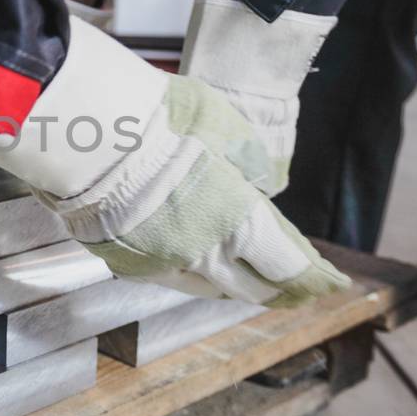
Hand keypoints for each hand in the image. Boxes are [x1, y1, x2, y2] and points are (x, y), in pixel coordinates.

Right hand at [0, 19, 346, 307]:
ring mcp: (160, 264)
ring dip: (232, 286)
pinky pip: (166, 277)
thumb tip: (256, 183)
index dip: (313, 277)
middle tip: (296, 293)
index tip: (330, 282)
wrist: (87, 134)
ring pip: (206, 287)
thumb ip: (250, 164)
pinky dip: (188, 275)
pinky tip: (191, 265)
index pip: (288, 266)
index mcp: (240, 226)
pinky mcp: (122, 262)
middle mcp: (203, 256)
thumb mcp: (229, 130)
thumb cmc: (159, 122)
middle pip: (251, 288)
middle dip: (280, 292)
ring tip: (245, 283)